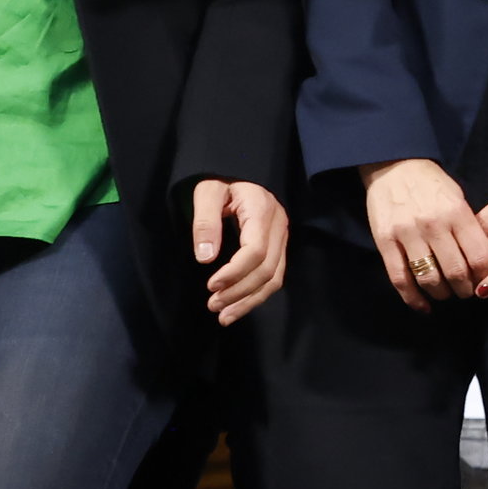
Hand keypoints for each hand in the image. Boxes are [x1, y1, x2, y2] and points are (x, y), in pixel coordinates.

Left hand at [192, 177, 290, 322]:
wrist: (236, 172)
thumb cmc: (219, 181)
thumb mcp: (206, 192)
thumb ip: (205, 222)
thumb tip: (206, 259)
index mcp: (262, 209)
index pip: (255, 251)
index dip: (234, 273)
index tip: (210, 286)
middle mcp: (279, 225)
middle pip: (267, 269)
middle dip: (240, 292)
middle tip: (213, 306)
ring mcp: (282, 237)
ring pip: (274, 278)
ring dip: (249, 300)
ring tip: (224, 316)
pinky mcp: (279, 247)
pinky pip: (274, 276)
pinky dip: (256, 295)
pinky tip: (238, 306)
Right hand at [360, 157, 487, 310]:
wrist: (394, 165)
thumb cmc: (431, 183)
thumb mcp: (458, 198)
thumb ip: (470, 229)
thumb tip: (487, 263)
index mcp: (456, 212)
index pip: (480, 256)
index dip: (486, 276)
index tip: (485, 281)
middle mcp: (433, 224)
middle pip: (456, 272)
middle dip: (465, 290)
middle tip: (466, 292)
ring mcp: (407, 234)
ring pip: (429, 279)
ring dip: (442, 294)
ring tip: (446, 294)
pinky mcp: (385, 241)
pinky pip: (400, 278)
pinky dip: (413, 299)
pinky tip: (423, 306)